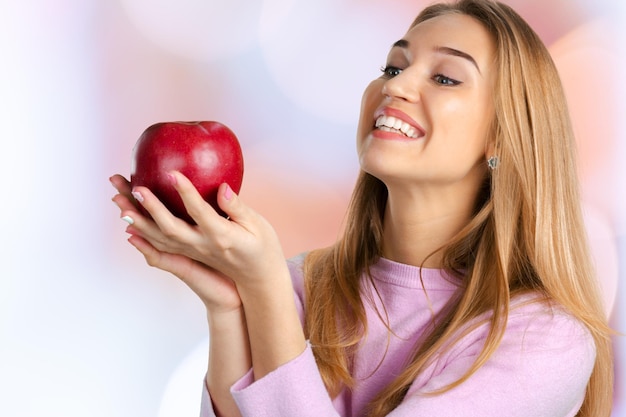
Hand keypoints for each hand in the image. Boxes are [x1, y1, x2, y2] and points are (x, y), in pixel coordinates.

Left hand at [111, 171, 289, 293]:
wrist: (257, 281)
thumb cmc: (262, 250)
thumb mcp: (258, 227)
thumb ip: (237, 208)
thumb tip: (222, 188)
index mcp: (221, 237)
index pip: (200, 212)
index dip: (185, 193)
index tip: (173, 173)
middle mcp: (202, 247)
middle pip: (169, 227)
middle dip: (148, 207)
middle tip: (133, 186)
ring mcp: (193, 253)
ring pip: (159, 238)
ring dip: (137, 220)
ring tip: (119, 199)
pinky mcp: (188, 256)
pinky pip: (160, 247)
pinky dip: (142, 238)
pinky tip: (128, 226)